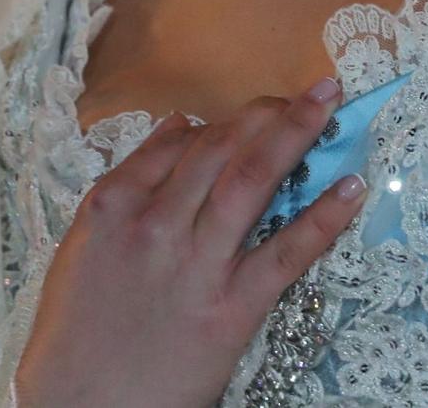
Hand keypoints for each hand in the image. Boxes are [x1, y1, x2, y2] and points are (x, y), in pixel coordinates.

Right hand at [13, 78, 366, 407]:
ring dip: (295, 132)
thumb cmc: (76, 335)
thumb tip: (177, 128)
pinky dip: (323, 217)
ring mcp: (196, 264)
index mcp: (113, 205)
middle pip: (220, 148)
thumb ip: (127, 186)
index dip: (224, 121)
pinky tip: (351, 188)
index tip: (254, 111)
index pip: (179, 142)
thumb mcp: (81, 249)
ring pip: (251, 180)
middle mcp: (156, 223)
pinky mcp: (230, 309)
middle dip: (267, 111)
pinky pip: (285, 253)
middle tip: (304, 92)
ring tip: (328, 101)